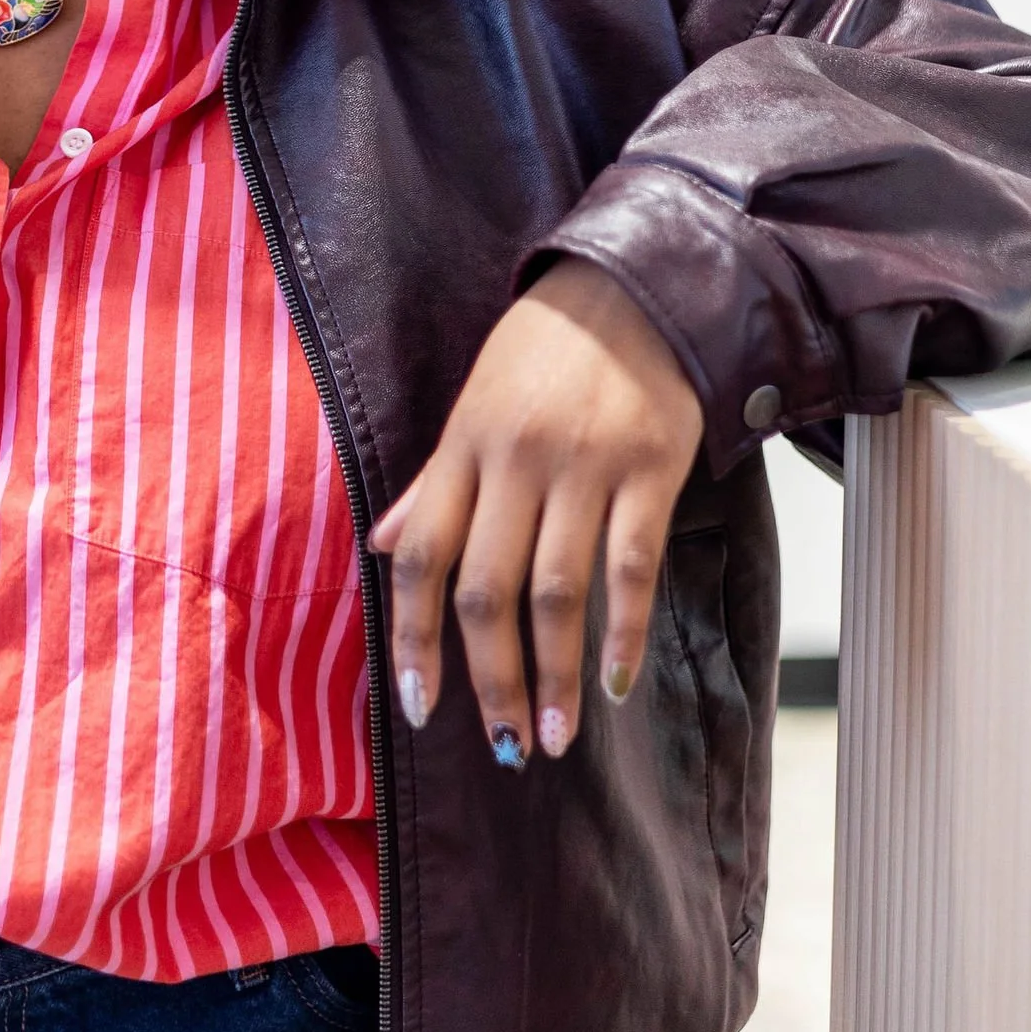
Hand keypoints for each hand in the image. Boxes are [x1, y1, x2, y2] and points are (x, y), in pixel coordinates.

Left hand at [368, 259, 703, 765]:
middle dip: (490, 681)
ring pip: (557, 592)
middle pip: (486, 592)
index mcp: (462, 447)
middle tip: (504, 746)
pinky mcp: (650, 469)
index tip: (418, 707)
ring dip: (554, 676)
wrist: (636, 285)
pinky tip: (617, 684)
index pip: (421, 558)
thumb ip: (432, 483)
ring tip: (557, 736)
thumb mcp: (472, 404)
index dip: (413, 640)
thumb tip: (380, 545)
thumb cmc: (545, 351)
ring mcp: (584, 466)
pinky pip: (632, 566)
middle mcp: (515, 461)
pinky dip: (624, 632)